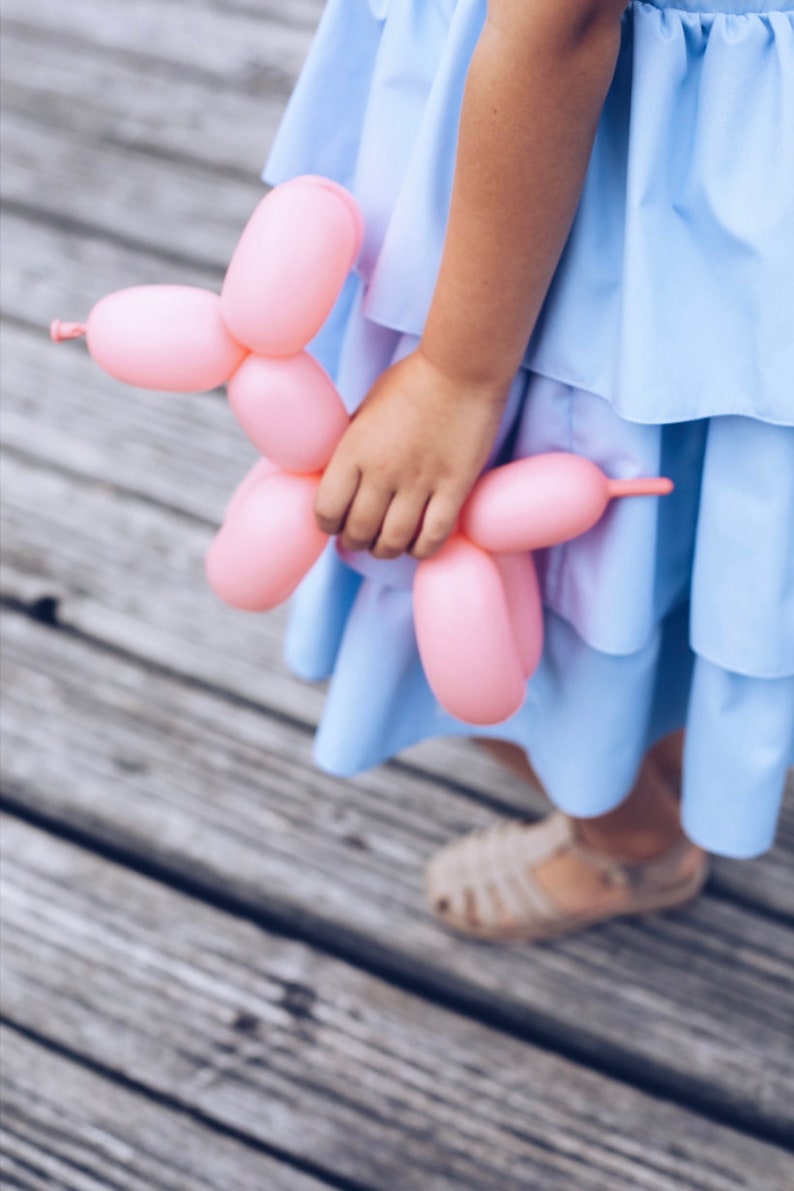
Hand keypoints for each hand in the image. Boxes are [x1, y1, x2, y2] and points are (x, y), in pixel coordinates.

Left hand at [314, 348, 508, 559]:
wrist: (462, 366)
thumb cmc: (411, 383)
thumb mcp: (366, 409)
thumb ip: (350, 446)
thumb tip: (333, 476)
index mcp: (353, 450)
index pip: (326, 510)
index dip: (328, 524)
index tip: (337, 522)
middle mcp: (382, 471)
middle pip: (358, 532)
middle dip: (356, 541)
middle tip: (363, 537)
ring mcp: (420, 482)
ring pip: (393, 542)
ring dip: (386, 549)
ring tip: (388, 543)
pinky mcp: (454, 488)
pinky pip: (432, 538)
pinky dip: (421, 549)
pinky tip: (418, 543)